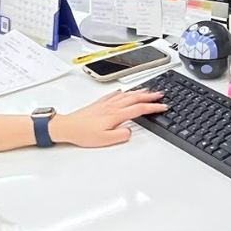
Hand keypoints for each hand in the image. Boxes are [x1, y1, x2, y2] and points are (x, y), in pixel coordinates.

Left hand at [50, 89, 165, 147]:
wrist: (67, 127)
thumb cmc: (83, 133)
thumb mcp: (105, 140)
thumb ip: (121, 135)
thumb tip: (129, 130)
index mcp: (116, 115)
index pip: (139, 109)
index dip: (153, 107)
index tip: (163, 106)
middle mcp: (112, 106)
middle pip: (135, 98)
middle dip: (150, 96)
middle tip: (160, 95)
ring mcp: (105, 104)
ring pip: (126, 95)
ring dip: (138, 92)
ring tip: (148, 91)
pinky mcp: (98, 104)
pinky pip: (114, 95)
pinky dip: (122, 92)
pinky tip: (123, 92)